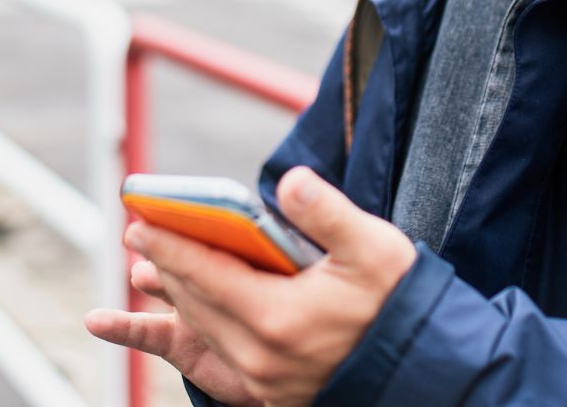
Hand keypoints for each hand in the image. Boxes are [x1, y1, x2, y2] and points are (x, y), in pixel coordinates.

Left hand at [96, 166, 418, 406]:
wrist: (426, 373)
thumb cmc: (400, 305)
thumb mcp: (375, 249)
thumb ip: (328, 213)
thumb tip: (290, 180)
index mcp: (278, 317)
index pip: (205, 274)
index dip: (170, 245)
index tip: (140, 220)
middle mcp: (260, 356)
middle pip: (197, 303)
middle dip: (166, 266)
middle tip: (140, 234)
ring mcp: (262, 381)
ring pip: (202, 332)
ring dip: (174, 299)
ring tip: (148, 273)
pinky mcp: (269, 394)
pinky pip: (213, 360)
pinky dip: (187, 336)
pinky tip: (175, 320)